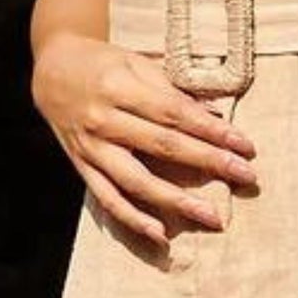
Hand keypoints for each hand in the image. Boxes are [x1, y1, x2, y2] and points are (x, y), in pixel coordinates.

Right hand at [31, 32, 257, 247]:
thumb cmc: (102, 64)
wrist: (51, 71)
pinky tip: (160, 234)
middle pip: (164, 146)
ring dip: (176, 201)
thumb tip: (216, 114)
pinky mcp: (82, 167)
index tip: (245, 146)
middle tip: (246, 177)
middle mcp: (104, 119)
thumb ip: (173, 90)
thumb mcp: (136, 63)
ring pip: (137, 180)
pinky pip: (108, 199)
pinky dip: (133, 219)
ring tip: (211, 216)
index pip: (175, 113)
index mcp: (120, 86)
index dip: (212, 131)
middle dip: (209, 162)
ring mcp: (91, 148)